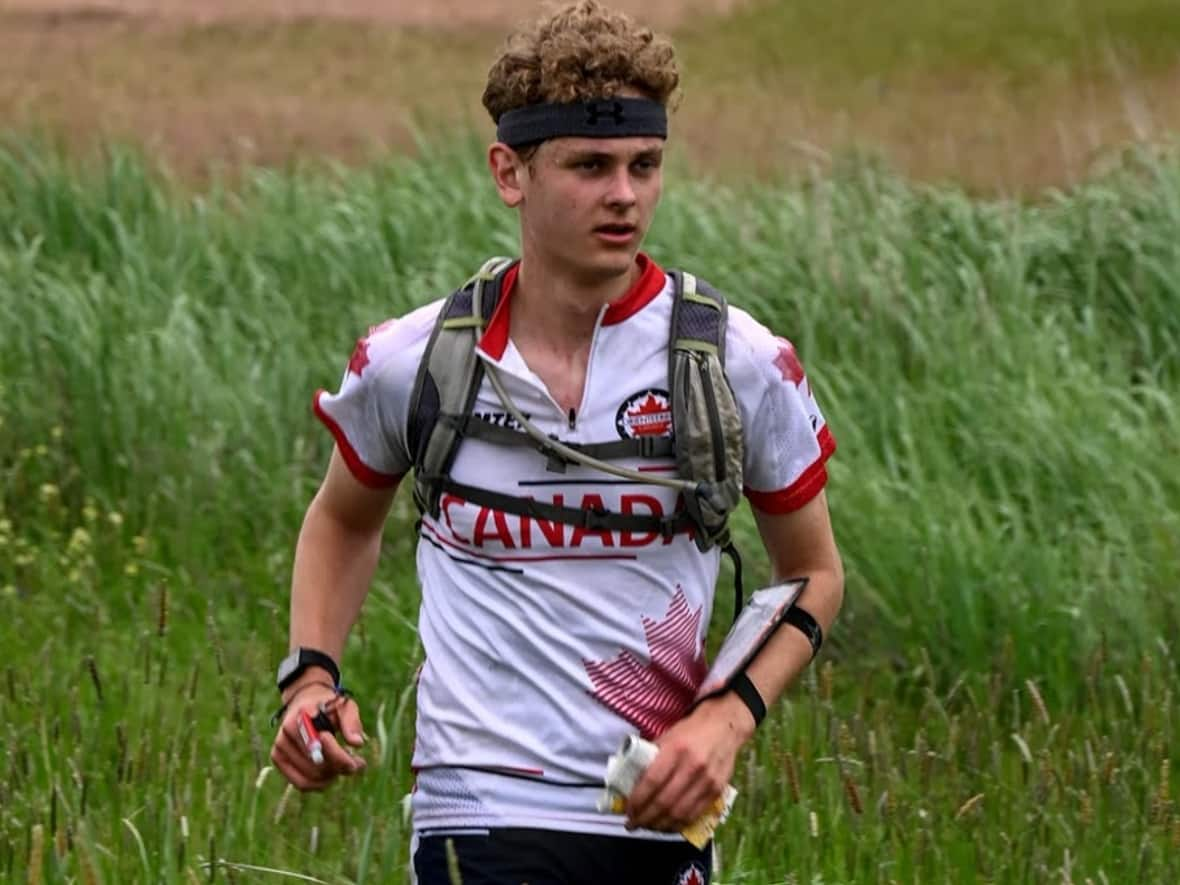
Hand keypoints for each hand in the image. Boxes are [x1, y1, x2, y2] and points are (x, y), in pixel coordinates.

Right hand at [270, 679, 366, 790]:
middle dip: (340, 769)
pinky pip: (300, 783)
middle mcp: (287, 732)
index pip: (321, 747)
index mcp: (303, 717)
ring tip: (344, 768)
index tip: (359, 761)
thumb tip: (358, 743)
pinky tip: (331, 775)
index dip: (341, 758)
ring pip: (310, 778)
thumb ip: (352, 723)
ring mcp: (279, 746)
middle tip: (357, 765)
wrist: (305, 700)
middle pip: (317, 766)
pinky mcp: (277, 758)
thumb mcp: (345, 707)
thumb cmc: (329, 706)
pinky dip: (318, 784)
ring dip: (332, 777)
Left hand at [624, 692, 754, 831]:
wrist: (724, 727)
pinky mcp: (717, 792)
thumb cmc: (690, 731)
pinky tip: (666, 825)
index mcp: (676, 749)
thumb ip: (651, 758)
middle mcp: (693, 767)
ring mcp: (707, 781)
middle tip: (632, 823)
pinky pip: (694, 815)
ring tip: (646, 826)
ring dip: (659, 825)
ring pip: (679, 813)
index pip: (652, 781)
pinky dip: (677, 825)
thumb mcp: (666, 737)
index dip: (637, 799)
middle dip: (645, 817)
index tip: (627, 809)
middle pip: (665, 801)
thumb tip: (631, 783)